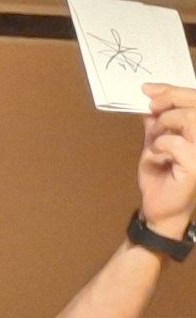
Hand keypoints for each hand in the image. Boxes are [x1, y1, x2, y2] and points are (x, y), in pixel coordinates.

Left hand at [140, 83, 195, 237]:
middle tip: (151, 108)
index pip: (195, 99)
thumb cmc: (160, 175)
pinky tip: (157, 154)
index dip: (173, 91)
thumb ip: (158, 120)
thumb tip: (151, 95)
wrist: (158, 206)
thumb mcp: (156, 140)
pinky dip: (161, 144)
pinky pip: (179, 144)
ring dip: (166, 123)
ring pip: (191, 119)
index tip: (148, 89)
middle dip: (169, 100)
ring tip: (155, 136)